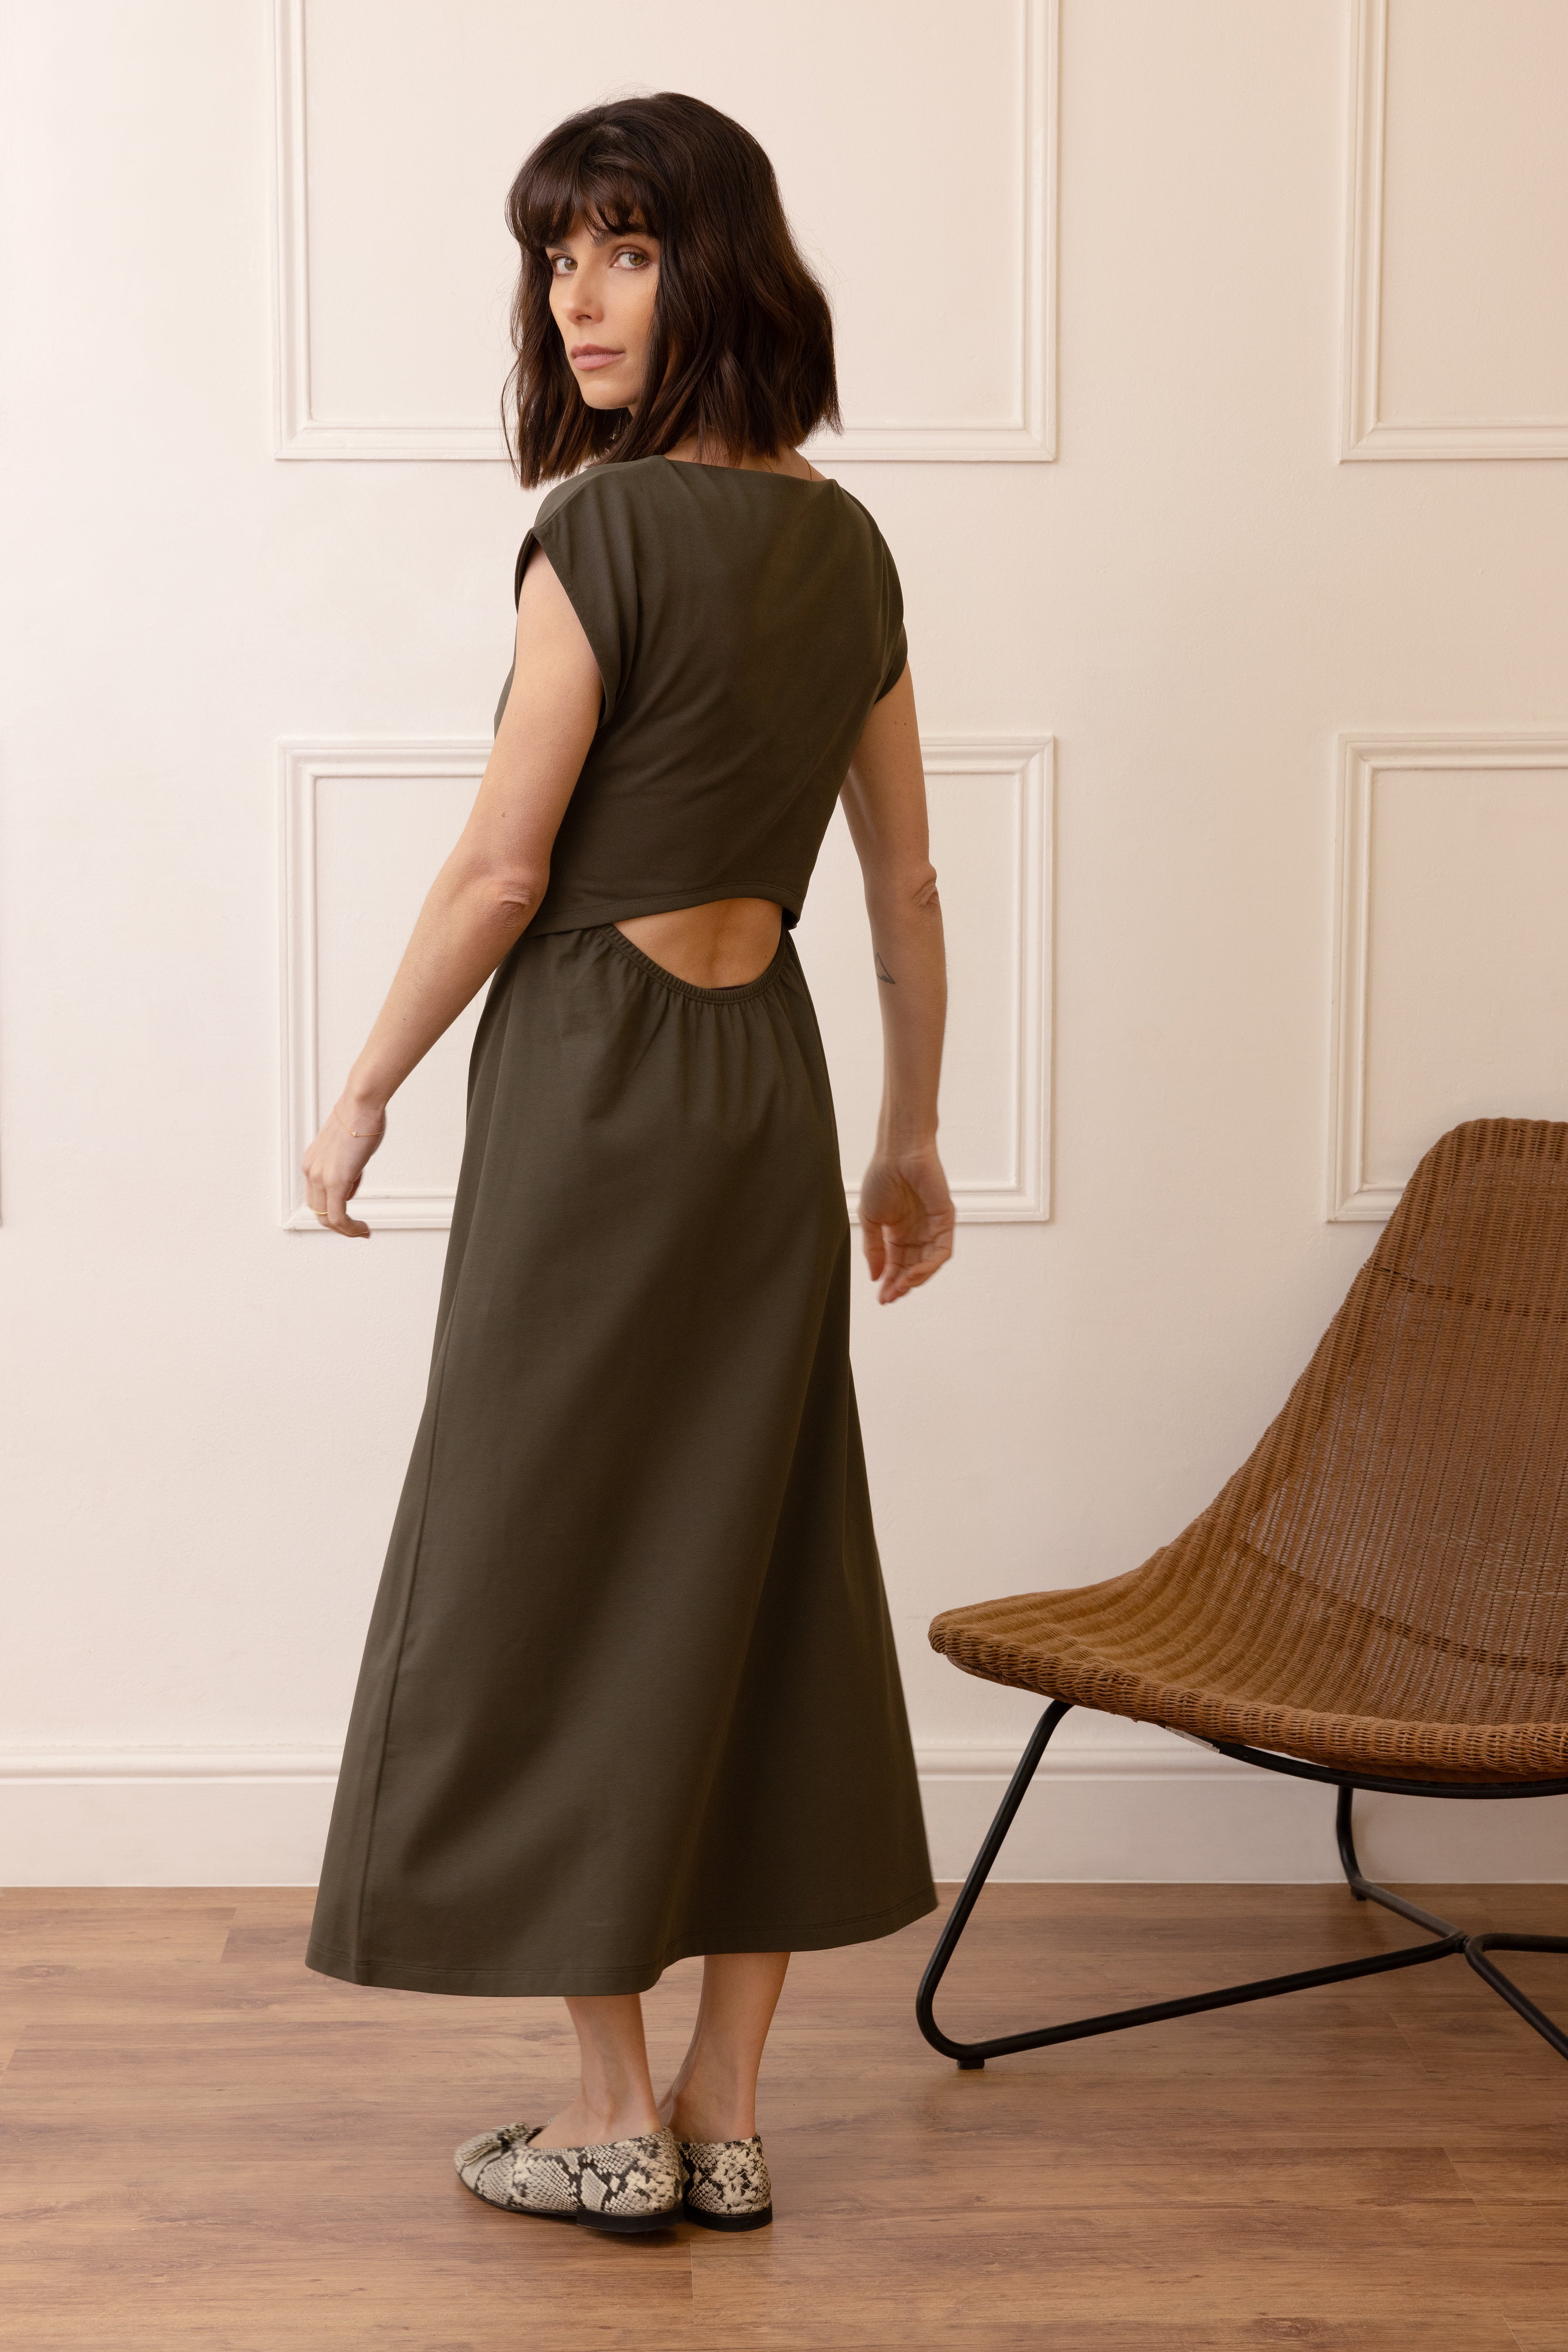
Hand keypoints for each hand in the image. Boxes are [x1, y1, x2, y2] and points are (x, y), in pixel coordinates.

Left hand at [301, 1102, 382, 1237]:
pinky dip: (350, 1228)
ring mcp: (321, 1177)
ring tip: (362, 1232)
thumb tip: (349, 1189)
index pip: (317, 1197)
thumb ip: (346, 1171)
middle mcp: (312, 1172)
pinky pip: (338, 1216)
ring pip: (327, 1218)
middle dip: (339, 1225)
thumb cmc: (361, 1119)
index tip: (351, 1219)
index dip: (333, 1212)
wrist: (361, 1104)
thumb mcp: (349, 1150)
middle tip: (357, 1230)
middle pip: (319, 1211)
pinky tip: (362, 1230)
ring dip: (346, 1230)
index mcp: (313, 1163)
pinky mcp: (335, 1181)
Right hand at [858, 1146, 954, 1303]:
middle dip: (901, 1285)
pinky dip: (930, 1266)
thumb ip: (873, 1248)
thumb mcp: (871, 1219)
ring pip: (928, 1264)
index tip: (881, 1298)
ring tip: (900, 1287)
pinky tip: (914, 1273)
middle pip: (912, 1268)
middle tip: (890, 1297)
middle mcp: (917, 1233)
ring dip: (915, 1279)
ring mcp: (932, 1228)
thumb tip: (875, 1277)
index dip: (889, 1282)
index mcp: (898, 1233)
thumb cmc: (882, 1178)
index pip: (896, 1265)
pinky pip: (942, 1250)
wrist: (897, 1153)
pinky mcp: (945, 1221)